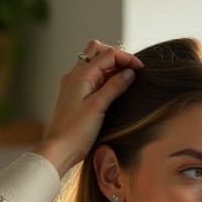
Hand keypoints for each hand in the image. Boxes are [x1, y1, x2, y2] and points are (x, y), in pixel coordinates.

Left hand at [34, 39, 143, 177]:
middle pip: (97, 51)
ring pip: (93, 63)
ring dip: (109, 66)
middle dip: (116, 56)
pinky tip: (112, 89)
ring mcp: (73, 85)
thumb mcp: (99, 106)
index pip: (108, 55)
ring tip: (124, 79)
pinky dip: (103, 77)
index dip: (127, 59)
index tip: (142, 69)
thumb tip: (130, 73)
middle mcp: (74, 75)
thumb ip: (115, 86)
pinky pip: (90, 78)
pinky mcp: (73, 95)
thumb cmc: (76, 131)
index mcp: (81, 74)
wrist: (59, 150)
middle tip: (131, 69)